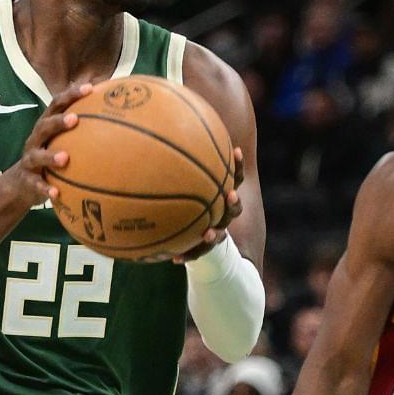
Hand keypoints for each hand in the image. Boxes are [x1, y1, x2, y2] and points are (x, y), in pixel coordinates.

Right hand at [3, 83, 91, 208]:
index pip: (56, 104)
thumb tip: (117, 115)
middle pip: (44, 126)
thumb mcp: (61, 140)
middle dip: (58, 121)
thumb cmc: (50, 156)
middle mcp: (36, 139)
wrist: (21, 184)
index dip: (71, 95)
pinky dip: (45, 189)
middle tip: (74, 119)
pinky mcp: (27, 180)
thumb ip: (82, 128)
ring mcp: (29, 160)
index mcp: (46, 126)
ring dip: (50, 156)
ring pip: (37, 155)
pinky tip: (56, 194)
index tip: (90, 88)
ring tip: (64, 158)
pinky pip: (35, 184)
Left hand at [135, 147, 244, 263]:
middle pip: (234, 207)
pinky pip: (197, 253)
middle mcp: (221, 212)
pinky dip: (188, 255)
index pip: (234, 177)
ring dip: (216, 234)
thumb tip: (156, 135)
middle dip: (233, 201)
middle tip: (231, 194)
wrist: (189, 234)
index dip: (237, 165)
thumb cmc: (180, 199)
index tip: (235, 150)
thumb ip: (174, 162)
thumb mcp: (178, 181)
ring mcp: (214, 230)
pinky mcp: (202, 246)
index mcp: (220, 194)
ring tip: (209, 234)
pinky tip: (175, 260)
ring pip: (221, 233)